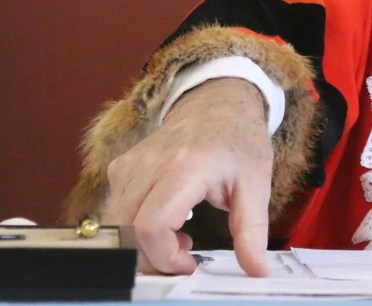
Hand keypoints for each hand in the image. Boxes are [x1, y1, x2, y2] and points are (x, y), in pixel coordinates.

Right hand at [101, 78, 274, 276]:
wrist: (218, 101)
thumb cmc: (238, 140)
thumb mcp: (256, 184)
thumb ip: (252, 231)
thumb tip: (257, 270)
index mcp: (185, 168)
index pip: (151, 226)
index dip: (164, 257)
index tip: (189, 265)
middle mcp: (149, 165)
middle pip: (127, 232)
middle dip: (152, 258)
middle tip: (185, 257)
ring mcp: (130, 164)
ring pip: (115, 225)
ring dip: (142, 244)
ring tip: (179, 236)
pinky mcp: (121, 167)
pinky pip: (114, 210)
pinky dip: (133, 227)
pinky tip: (166, 220)